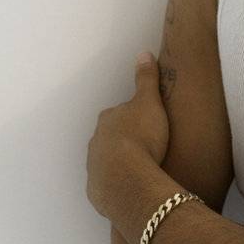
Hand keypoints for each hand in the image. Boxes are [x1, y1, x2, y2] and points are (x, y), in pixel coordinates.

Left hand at [85, 52, 170, 216]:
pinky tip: (131, 189)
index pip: (119, 114)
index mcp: (108, 119)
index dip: (133, 119)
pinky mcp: (97, 190)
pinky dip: (117, 185)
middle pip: (110, 138)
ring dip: (119, 164)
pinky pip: (108, 185)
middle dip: (124, 142)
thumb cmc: (141, 138)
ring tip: (140, 170)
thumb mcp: (149, 102)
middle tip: (145, 148)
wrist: (127, 180)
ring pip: (107, 162)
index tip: (147, 125)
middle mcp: (96, 141)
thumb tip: (143, 53)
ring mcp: (94, 167)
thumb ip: (146, 79)